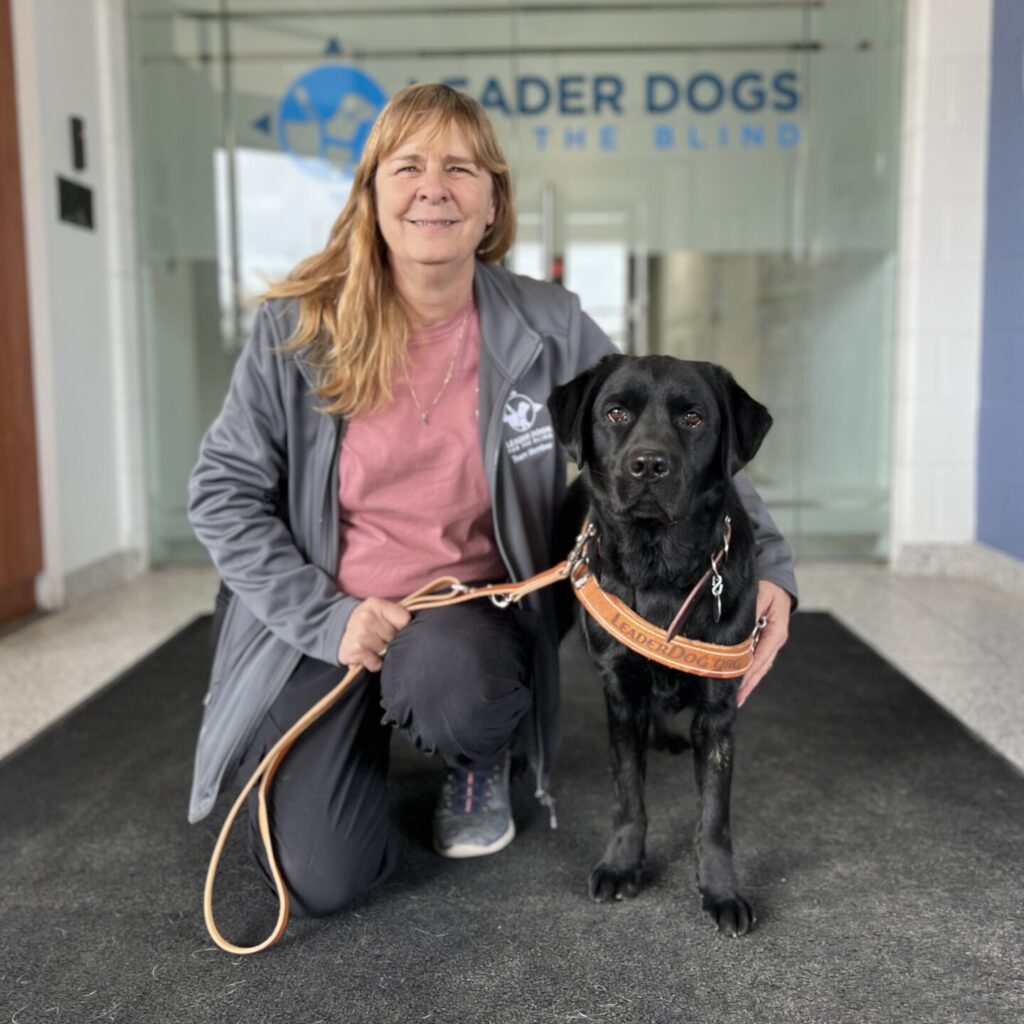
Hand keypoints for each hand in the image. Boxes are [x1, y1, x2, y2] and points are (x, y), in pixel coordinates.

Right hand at [337, 597, 410, 671]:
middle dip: (391, 640)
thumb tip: (418, 628)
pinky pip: (376, 663)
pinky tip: (368, 655)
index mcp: (376, 604)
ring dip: (382, 652)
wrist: (338, 632)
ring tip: (373, 645)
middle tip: (380, 637)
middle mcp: (366, 617)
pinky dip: (374, 663)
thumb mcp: (380, 611)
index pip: (404, 620)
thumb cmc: (367, 622)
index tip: (395, 628)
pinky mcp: (355, 651)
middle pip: (395, 636)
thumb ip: (397, 615)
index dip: (402, 628)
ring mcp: (360, 634)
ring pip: (386, 650)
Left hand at [736, 580, 791, 707]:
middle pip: (761, 667)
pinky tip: (739, 681)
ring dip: (748, 681)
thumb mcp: (760, 595)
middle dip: (749, 684)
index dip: (749, 672)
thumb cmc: (768, 587)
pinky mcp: (765, 641)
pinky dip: (749, 671)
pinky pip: (757, 659)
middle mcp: (775, 640)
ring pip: (760, 666)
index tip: (738, 686)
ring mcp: (771, 642)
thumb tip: (739, 631)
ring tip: (737, 699)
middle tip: (736, 701)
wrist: (777, 580)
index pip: (761, 657)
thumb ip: (750, 613)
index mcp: (777, 632)